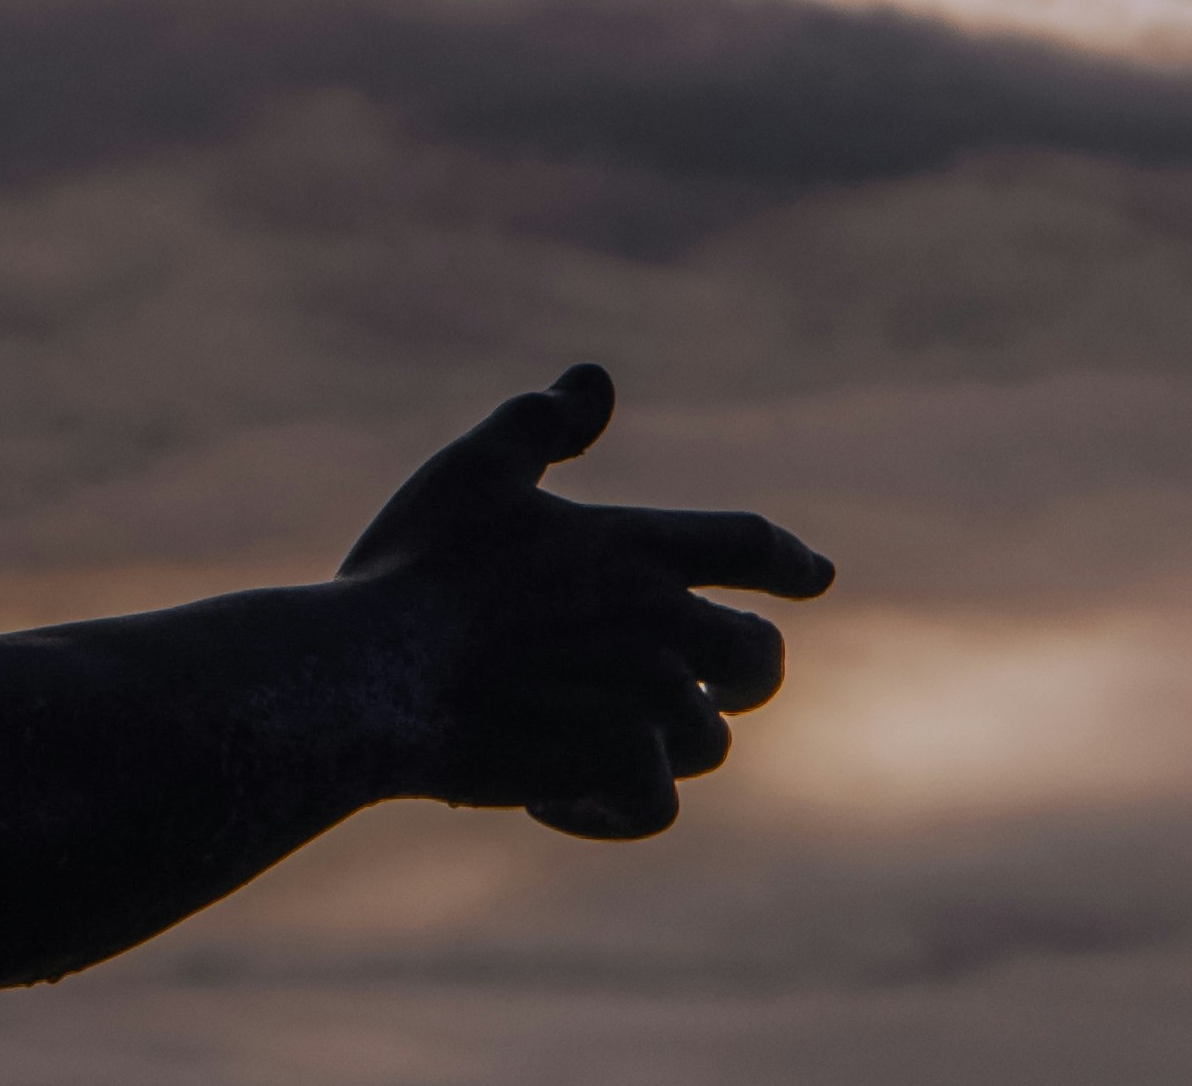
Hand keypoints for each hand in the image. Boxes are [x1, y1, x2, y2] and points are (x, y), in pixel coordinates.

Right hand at [339, 363, 830, 839]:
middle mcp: (657, 625)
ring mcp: (644, 703)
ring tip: (583, 740)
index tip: (818, 574)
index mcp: (629, 549)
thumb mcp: (474, 472)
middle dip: (741, 671)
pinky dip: (611, 809)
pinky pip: (652, 806)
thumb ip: (541, 423)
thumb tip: (597, 380)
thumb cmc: (419, 568)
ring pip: (707, 742)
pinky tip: (554, 799)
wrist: (373, 671)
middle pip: (759, 658)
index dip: (788, 558)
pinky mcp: (613, 770)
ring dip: (658, 747)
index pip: (745, 543)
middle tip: (699, 684)